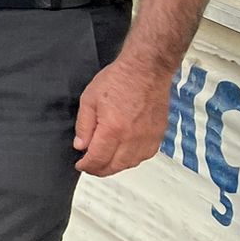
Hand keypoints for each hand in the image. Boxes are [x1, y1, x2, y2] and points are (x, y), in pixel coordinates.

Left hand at [74, 57, 171, 175]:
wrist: (147, 70)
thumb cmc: (118, 80)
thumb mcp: (89, 100)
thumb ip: (84, 126)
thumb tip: (81, 146)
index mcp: (113, 129)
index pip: (98, 159)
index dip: (87, 166)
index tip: (80, 164)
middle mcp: (133, 138)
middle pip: (115, 166)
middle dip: (99, 169)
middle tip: (90, 166)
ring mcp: (148, 137)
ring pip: (131, 163)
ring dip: (116, 166)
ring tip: (105, 161)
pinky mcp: (159, 134)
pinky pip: (145, 155)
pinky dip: (133, 159)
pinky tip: (124, 154)